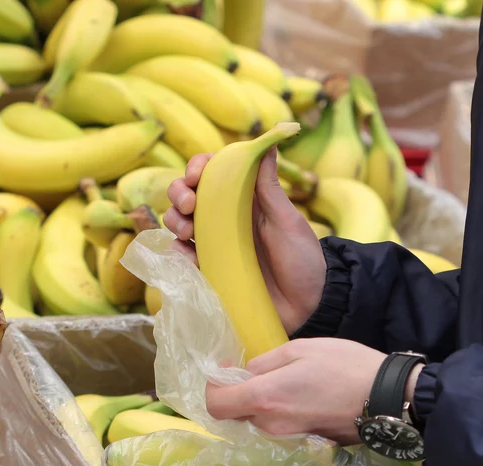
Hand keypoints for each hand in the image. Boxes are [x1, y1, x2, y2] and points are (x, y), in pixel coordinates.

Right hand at [163, 147, 326, 333]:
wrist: (308, 307)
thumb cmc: (303, 260)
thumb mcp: (288, 220)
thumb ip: (270, 186)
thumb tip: (268, 142)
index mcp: (245, 198)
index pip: (212, 171)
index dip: (197, 167)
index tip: (195, 175)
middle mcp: (225, 218)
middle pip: (187, 194)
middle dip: (178, 193)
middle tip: (189, 205)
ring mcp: (216, 244)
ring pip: (179, 223)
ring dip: (174, 221)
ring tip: (187, 232)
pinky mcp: (210, 269)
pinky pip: (183, 257)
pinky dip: (178, 253)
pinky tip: (187, 256)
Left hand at [205, 338, 386, 443]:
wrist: (387, 398)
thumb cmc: (344, 366)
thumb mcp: (300, 349)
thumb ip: (265, 363)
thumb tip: (245, 374)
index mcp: (264, 398)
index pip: (215, 405)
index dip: (214, 387)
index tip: (226, 371)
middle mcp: (270, 426)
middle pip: (237, 414)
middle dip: (242, 394)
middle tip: (262, 373)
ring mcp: (288, 440)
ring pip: (259, 422)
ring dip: (263, 405)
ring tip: (288, 384)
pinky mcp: (305, 445)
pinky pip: (281, 430)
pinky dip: (283, 415)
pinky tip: (304, 398)